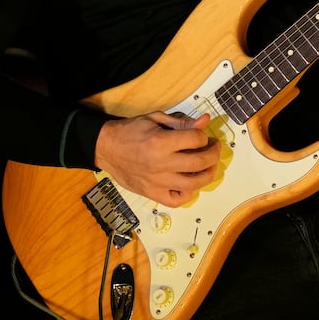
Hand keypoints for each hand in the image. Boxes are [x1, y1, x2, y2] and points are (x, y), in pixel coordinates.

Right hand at [93, 111, 220, 206]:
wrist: (106, 148)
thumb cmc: (130, 131)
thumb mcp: (155, 119)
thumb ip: (181, 122)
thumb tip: (205, 121)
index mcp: (160, 142)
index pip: (196, 140)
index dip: (203, 136)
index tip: (201, 136)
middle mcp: (160, 164)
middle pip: (199, 162)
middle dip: (213, 153)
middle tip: (213, 148)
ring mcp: (156, 182)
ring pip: (193, 184)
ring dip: (208, 174)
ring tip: (208, 166)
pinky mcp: (151, 193)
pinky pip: (176, 200)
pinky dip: (188, 194)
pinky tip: (189, 183)